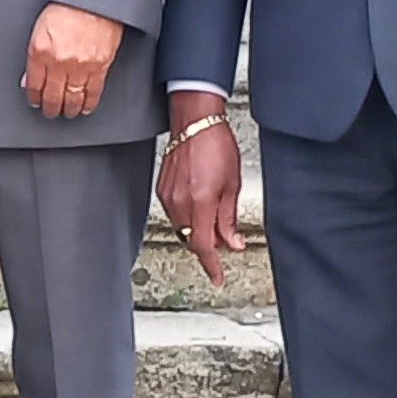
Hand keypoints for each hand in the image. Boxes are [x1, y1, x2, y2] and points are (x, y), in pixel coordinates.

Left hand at [22, 1, 124, 118]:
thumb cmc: (67, 6)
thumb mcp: (40, 29)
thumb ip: (34, 56)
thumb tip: (29, 77)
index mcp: (40, 52)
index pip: (34, 85)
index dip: (34, 97)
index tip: (35, 101)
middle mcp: (59, 62)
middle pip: (53, 96)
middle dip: (50, 108)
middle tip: (50, 112)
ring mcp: (81, 66)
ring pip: (73, 98)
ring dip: (69, 109)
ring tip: (67, 112)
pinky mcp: (100, 66)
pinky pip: (93, 92)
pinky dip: (89, 102)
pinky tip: (85, 107)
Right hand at [155, 85, 243, 286]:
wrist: (195, 120)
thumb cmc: (216, 144)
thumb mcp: (232, 184)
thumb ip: (229, 218)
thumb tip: (233, 242)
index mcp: (200, 202)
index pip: (204, 246)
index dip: (212, 265)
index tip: (218, 277)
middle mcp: (180, 202)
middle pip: (192, 239)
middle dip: (208, 246)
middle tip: (225, 241)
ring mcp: (168, 196)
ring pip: (183, 228)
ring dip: (198, 231)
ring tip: (214, 219)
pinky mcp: (162, 189)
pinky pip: (175, 213)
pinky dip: (188, 217)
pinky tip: (200, 207)